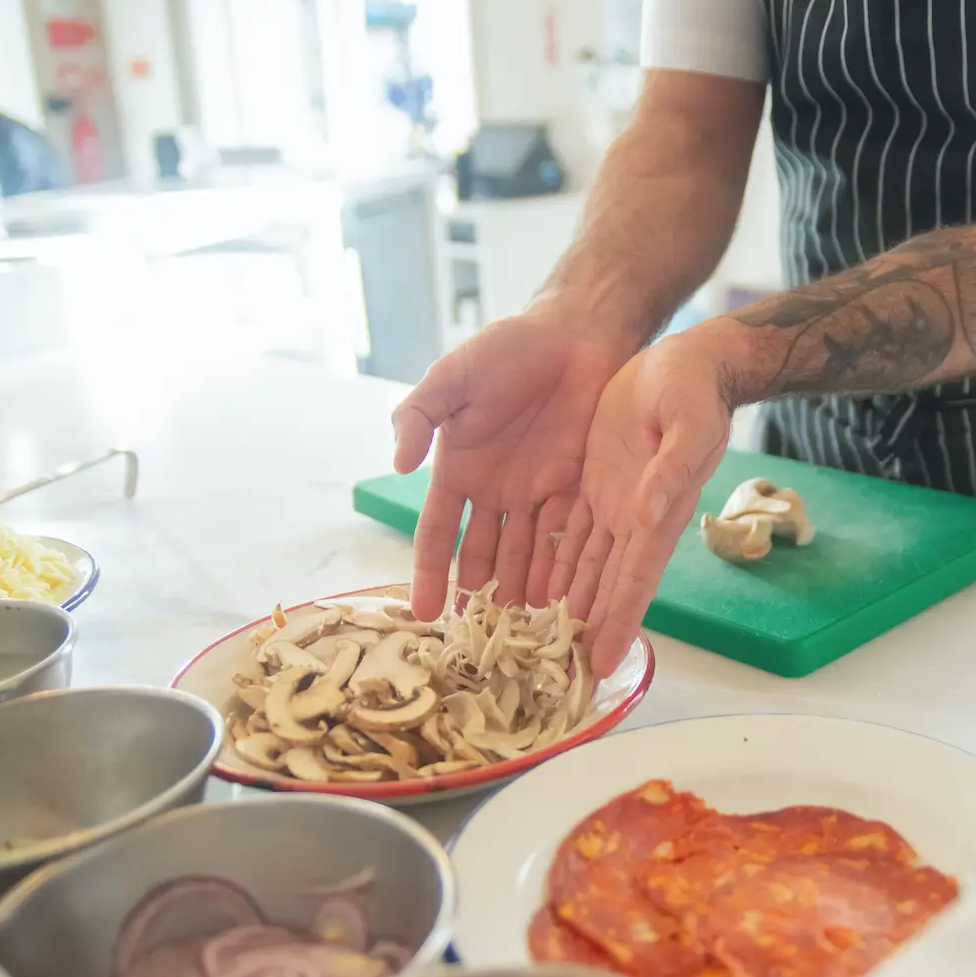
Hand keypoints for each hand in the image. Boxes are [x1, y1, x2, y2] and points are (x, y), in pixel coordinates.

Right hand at [392, 304, 635, 619]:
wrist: (575, 333)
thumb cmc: (507, 349)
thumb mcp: (452, 377)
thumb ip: (418, 414)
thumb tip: (397, 463)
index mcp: (459, 470)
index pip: (437, 534)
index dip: (430, 573)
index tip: (425, 615)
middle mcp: (495, 492)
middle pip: (483, 557)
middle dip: (481, 599)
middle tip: (478, 644)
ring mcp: (537, 494)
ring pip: (526, 557)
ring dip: (523, 595)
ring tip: (525, 636)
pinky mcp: (578, 490)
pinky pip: (567, 539)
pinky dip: (564, 572)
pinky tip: (564, 605)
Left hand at [549, 327, 736, 673]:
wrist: (684, 361)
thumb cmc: (694, 390)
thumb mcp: (689, 422)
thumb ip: (671, 467)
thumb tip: (645, 513)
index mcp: (659, 512)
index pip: (635, 579)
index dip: (618, 621)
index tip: (600, 663)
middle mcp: (635, 519)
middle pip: (605, 586)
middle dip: (587, 630)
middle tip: (560, 675)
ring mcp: (612, 503)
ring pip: (581, 566)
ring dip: (563, 605)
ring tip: (536, 644)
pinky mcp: (593, 483)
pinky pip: (566, 533)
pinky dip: (551, 564)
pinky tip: (531, 591)